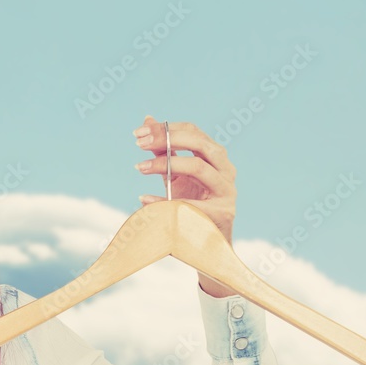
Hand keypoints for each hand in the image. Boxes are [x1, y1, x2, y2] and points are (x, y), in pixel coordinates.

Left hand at [133, 114, 237, 297]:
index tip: (138, 134)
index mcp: (216, 157)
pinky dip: (166, 200)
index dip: (166, 129)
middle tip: (138, 144)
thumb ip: (163, 150)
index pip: (194, 132)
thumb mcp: (174, 176)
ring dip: (165, 165)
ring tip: (139, 168)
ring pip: (199, 167)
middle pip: (200, 144)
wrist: (205, 244)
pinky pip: (192, 202)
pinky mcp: (222, 213)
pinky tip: (145, 199)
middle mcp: (226, 169)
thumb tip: (147, 120)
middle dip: (167, 140)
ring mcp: (227, 190)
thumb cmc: (190, 205)